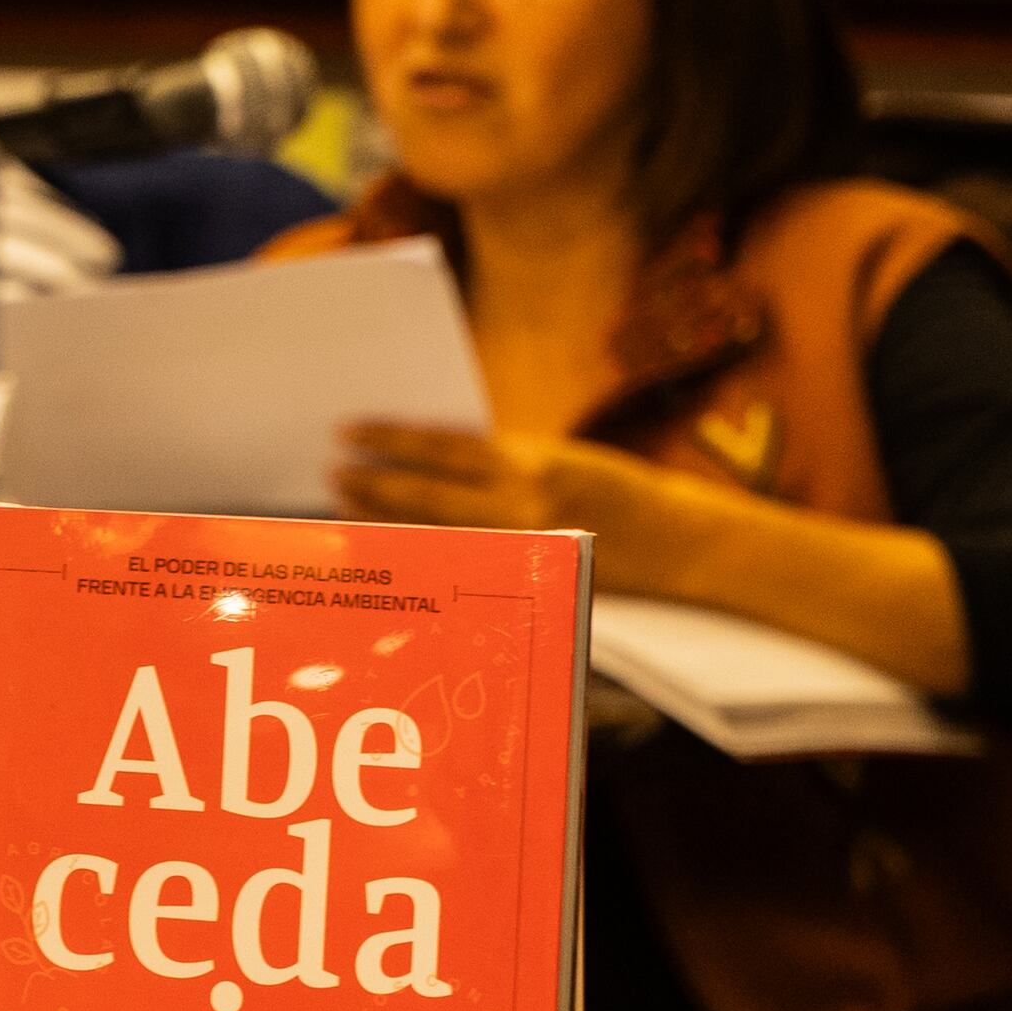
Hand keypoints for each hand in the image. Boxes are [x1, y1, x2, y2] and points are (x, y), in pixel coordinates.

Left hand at [329, 423, 708, 586]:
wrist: (680, 544)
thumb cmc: (615, 489)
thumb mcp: (557, 459)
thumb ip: (499, 461)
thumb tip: (426, 456)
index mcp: (528, 462)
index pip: (442, 446)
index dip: (390, 437)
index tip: (348, 430)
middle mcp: (521, 506)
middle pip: (426, 496)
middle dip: (373, 485)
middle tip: (331, 474)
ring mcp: (521, 549)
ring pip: (433, 534)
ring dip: (387, 521)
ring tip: (347, 508)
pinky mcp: (525, 580)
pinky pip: (459, 564)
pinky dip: (423, 549)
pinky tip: (397, 543)